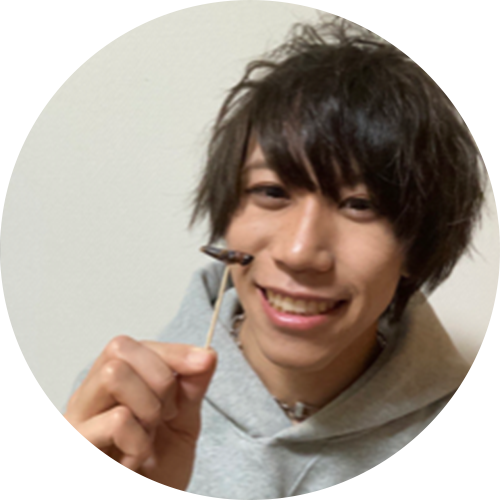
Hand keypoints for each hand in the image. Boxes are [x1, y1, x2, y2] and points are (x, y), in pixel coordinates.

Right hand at [52, 336, 216, 499]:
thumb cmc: (159, 468)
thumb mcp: (185, 418)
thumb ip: (193, 384)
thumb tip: (207, 353)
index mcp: (110, 381)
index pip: (134, 344)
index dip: (172, 351)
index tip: (203, 362)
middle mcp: (87, 394)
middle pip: (119, 349)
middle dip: (158, 379)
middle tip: (164, 416)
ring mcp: (74, 420)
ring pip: (113, 375)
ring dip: (147, 408)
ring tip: (149, 436)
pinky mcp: (69, 449)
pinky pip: (116, 420)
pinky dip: (139, 441)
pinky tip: (135, 460)